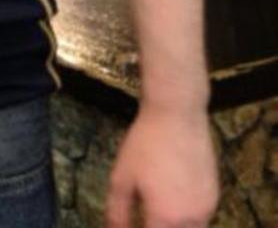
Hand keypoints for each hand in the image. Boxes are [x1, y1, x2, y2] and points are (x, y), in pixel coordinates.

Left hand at [106, 103, 217, 227]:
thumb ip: (117, 211)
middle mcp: (191, 220)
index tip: (135, 223)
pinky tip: (172, 200)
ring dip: (174, 226)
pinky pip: (202, 219)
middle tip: (145, 217)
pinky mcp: (215, 196)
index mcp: (165, 219)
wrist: (177, 117)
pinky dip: (187, 219)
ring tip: (156, 212)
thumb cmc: (145, 145)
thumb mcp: (121, 178)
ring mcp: (207, 208)